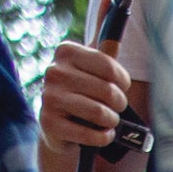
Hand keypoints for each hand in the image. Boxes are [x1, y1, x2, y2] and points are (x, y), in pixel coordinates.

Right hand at [40, 38, 134, 153]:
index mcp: (66, 51)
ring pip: (99, 112)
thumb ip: (104, 54)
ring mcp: (49, 97)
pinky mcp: (49, 123)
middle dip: (120, 103)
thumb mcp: (92, 70)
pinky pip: (88, 134)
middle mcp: (54, 71)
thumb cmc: (82, 93)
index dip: (123, 81)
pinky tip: (105, 135)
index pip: (109, 66)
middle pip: (107, 90)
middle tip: (118, 108)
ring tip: (111, 121)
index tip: (123, 87)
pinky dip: (103, 137)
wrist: (57, 126)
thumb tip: (113, 33)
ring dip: (112, 121)